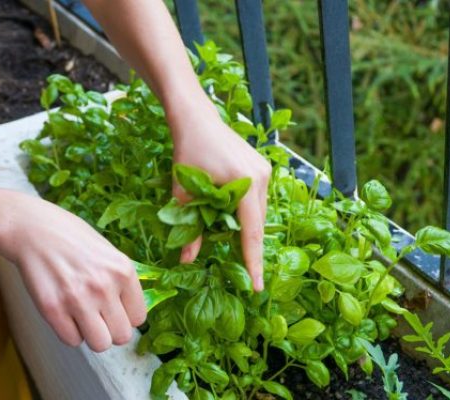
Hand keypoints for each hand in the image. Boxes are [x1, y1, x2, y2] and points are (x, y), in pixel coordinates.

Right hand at [0, 193, 145, 351]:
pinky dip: (69, 331)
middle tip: (98, 315)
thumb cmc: (73, 239)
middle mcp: (104, 287)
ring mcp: (78, 299)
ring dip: (92, 335)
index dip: (126, 316)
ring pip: (100, 344)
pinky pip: (72, 341)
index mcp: (123, 271)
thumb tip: (131, 313)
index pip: (139, 318)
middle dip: (111, 329)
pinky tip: (65, 312)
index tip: (115, 309)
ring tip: (83, 316)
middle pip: (122, 336)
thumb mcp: (109, 253)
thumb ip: (122, 282)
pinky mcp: (53, 309)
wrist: (34, 229)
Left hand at [168, 101, 270, 290]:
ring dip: (246, 228)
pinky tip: (232, 218)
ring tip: (230, 240)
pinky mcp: (262, 167)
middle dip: (248, 246)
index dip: (253, 261)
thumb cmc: (187, 151)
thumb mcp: (184, 191)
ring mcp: (265, 171)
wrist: (196, 118)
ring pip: (258, 212)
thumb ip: (189, 227)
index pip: (251, 232)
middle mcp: (261, 177)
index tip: (257, 286)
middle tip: (241, 271)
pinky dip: (246, 213)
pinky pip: (257, 199)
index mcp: (244, 183)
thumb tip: (186, 261)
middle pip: (257, 223)